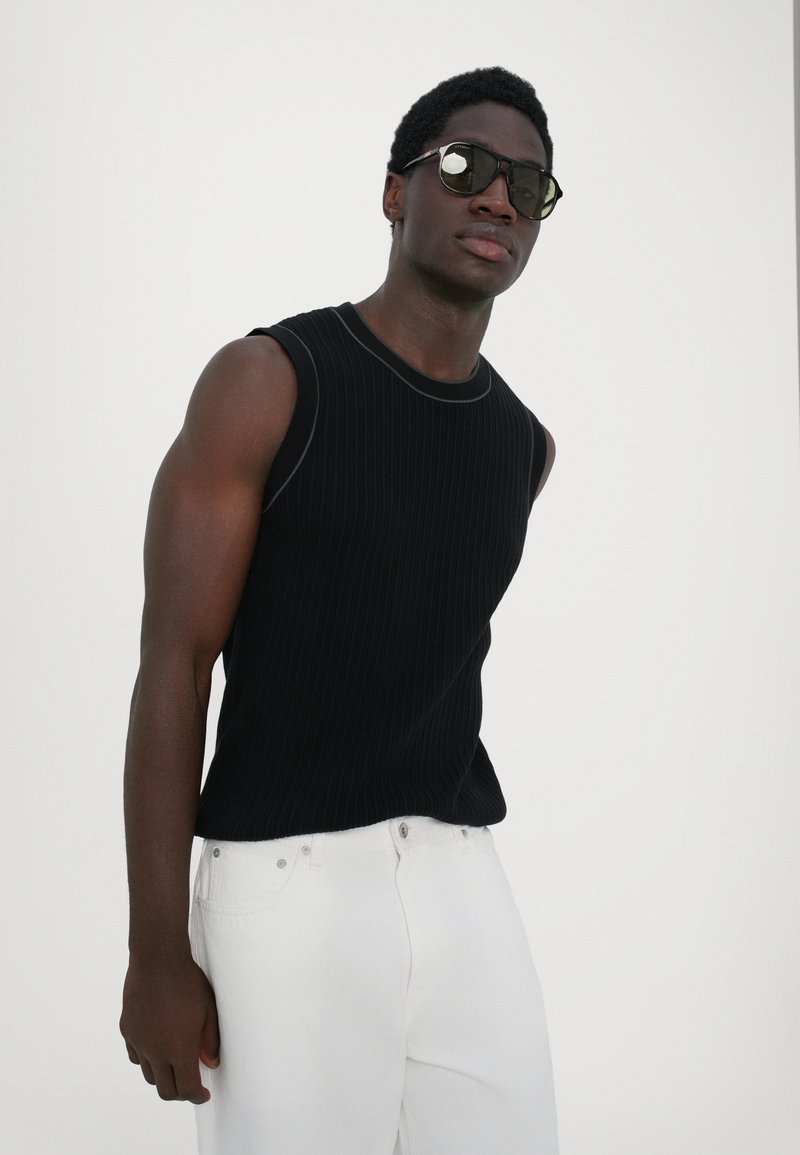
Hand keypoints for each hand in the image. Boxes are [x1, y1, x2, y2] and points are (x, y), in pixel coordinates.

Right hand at [120, 955, 219, 1103]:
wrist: (157, 959)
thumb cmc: (188, 982)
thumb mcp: (208, 1010)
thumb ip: (210, 1041)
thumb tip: (211, 1063)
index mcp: (178, 1049)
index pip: (186, 1089)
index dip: (197, 1096)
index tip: (204, 1094)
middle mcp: (155, 1052)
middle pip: (165, 1090)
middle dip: (180, 1093)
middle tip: (191, 1085)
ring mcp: (138, 1042)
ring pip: (149, 1075)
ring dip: (163, 1076)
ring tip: (175, 1064)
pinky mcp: (127, 1029)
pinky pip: (136, 1056)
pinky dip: (148, 1059)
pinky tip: (157, 1047)